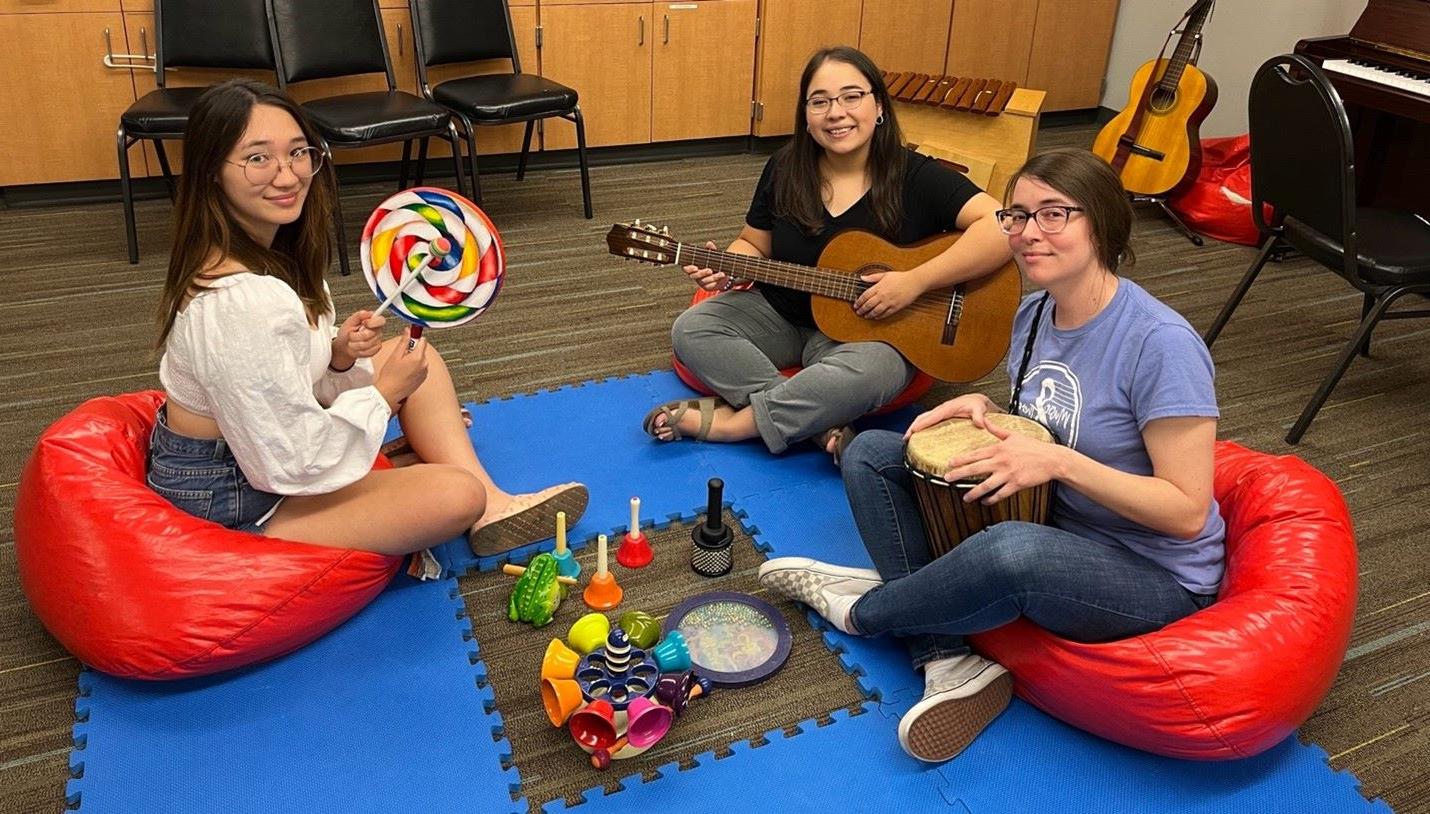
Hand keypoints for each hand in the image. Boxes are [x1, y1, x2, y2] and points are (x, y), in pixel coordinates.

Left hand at [332, 310, 385, 369]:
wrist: (345, 346)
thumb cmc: (347, 333)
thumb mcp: (349, 322)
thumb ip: (358, 316)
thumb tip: (366, 313)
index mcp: (372, 321)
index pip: (380, 320)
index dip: (372, 322)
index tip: (363, 323)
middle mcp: (377, 330)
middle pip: (371, 334)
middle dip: (357, 336)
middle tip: (351, 335)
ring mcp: (377, 340)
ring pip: (367, 344)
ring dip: (356, 344)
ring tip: (352, 342)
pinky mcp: (376, 349)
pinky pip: (368, 351)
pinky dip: (359, 351)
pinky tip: (357, 348)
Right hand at [374, 327, 428, 410]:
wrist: (389, 393)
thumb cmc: (390, 376)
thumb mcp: (395, 355)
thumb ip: (404, 342)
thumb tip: (408, 331)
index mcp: (418, 357)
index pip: (422, 340)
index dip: (415, 338)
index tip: (409, 337)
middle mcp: (424, 365)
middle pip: (421, 350)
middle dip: (412, 350)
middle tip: (400, 356)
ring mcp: (424, 372)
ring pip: (421, 359)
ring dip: (413, 359)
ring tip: (401, 366)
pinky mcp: (423, 379)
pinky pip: (420, 367)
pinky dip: (414, 367)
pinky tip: (404, 372)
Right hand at [683, 241, 732, 291]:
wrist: (722, 274)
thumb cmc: (713, 264)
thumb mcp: (712, 256)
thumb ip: (710, 250)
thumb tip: (709, 243)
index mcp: (693, 267)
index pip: (686, 268)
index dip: (689, 269)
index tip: (695, 267)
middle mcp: (695, 275)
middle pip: (694, 276)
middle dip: (702, 273)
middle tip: (709, 270)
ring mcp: (701, 282)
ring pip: (704, 281)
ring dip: (713, 277)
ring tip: (721, 273)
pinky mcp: (707, 287)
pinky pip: (710, 285)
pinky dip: (716, 281)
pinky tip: (722, 277)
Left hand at [854, 270, 922, 319]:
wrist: (914, 282)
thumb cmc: (900, 277)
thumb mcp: (885, 274)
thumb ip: (873, 277)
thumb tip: (862, 278)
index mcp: (879, 287)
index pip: (865, 296)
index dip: (859, 302)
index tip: (855, 305)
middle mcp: (883, 296)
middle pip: (868, 305)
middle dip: (862, 310)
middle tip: (858, 312)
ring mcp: (889, 302)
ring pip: (876, 311)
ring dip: (869, 315)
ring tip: (865, 316)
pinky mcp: (896, 307)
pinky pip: (885, 314)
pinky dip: (879, 317)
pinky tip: (875, 317)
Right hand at [904, 393, 1000, 438]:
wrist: (976, 401)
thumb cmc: (977, 404)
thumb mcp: (980, 409)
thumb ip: (979, 416)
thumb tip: (980, 423)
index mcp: (948, 408)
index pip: (933, 416)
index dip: (923, 423)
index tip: (914, 430)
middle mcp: (941, 409)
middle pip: (923, 417)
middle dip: (913, 426)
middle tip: (906, 438)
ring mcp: (939, 412)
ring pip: (923, 418)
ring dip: (914, 427)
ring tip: (907, 438)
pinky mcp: (940, 416)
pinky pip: (927, 420)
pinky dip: (920, 426)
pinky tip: (917, 435)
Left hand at [943, 419, 1064, 503]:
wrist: (1052, 459)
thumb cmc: (1034, 447)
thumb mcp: (1014, 435)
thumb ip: (997, 430)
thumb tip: (984, 420)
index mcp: (999, 448)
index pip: (976, 454)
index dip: (961, 459)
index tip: (950, 463)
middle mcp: (1001, 461)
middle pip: (976, 468)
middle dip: (960, 474)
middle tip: (947, 478)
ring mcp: (1008, 474)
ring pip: (986, 485)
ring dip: (974, 492)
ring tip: (965, 498)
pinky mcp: (1017, 484)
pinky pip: (1000, 494)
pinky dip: (991, 499)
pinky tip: (985, 501)